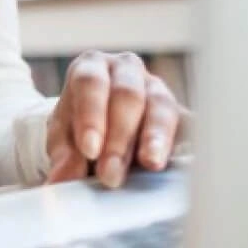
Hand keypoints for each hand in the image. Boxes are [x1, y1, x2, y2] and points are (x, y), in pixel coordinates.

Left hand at [45, 50, 185, 187]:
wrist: (104, 126)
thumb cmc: (81, 125)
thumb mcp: (64, 137)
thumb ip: (64, 155)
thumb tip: (60, 181)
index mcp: (91, 66)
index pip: (90, 83)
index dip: (91, 115)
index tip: (89, 150)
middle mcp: (126, 70)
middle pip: (127, 95)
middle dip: (119, 137)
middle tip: (111, 174)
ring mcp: (157, 88)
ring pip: (160, 106)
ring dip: (155, 138)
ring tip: (150, 164)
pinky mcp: (181, 111)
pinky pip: (187, 124)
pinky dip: (183, 141)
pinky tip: (182, 161)